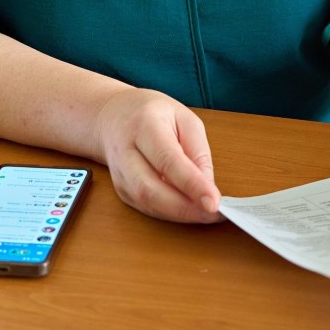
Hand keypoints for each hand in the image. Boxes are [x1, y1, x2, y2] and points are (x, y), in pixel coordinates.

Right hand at [93, 88, 221, 222]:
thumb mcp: (185, 120)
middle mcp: (126, 151)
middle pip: (151, 189)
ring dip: (179, 214)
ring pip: (147, 203)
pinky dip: (170, 214)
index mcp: (144, 125)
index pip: (168, 160)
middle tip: (213, 214)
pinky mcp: (121, 190)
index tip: (214, 203)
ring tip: (205, 214)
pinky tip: (187, 210)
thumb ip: (198, 152)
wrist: (114, 116)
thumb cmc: (154, 115)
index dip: (192, 185)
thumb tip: (207, 188)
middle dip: (185, 208)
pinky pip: (147, 208)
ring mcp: (120, 174)